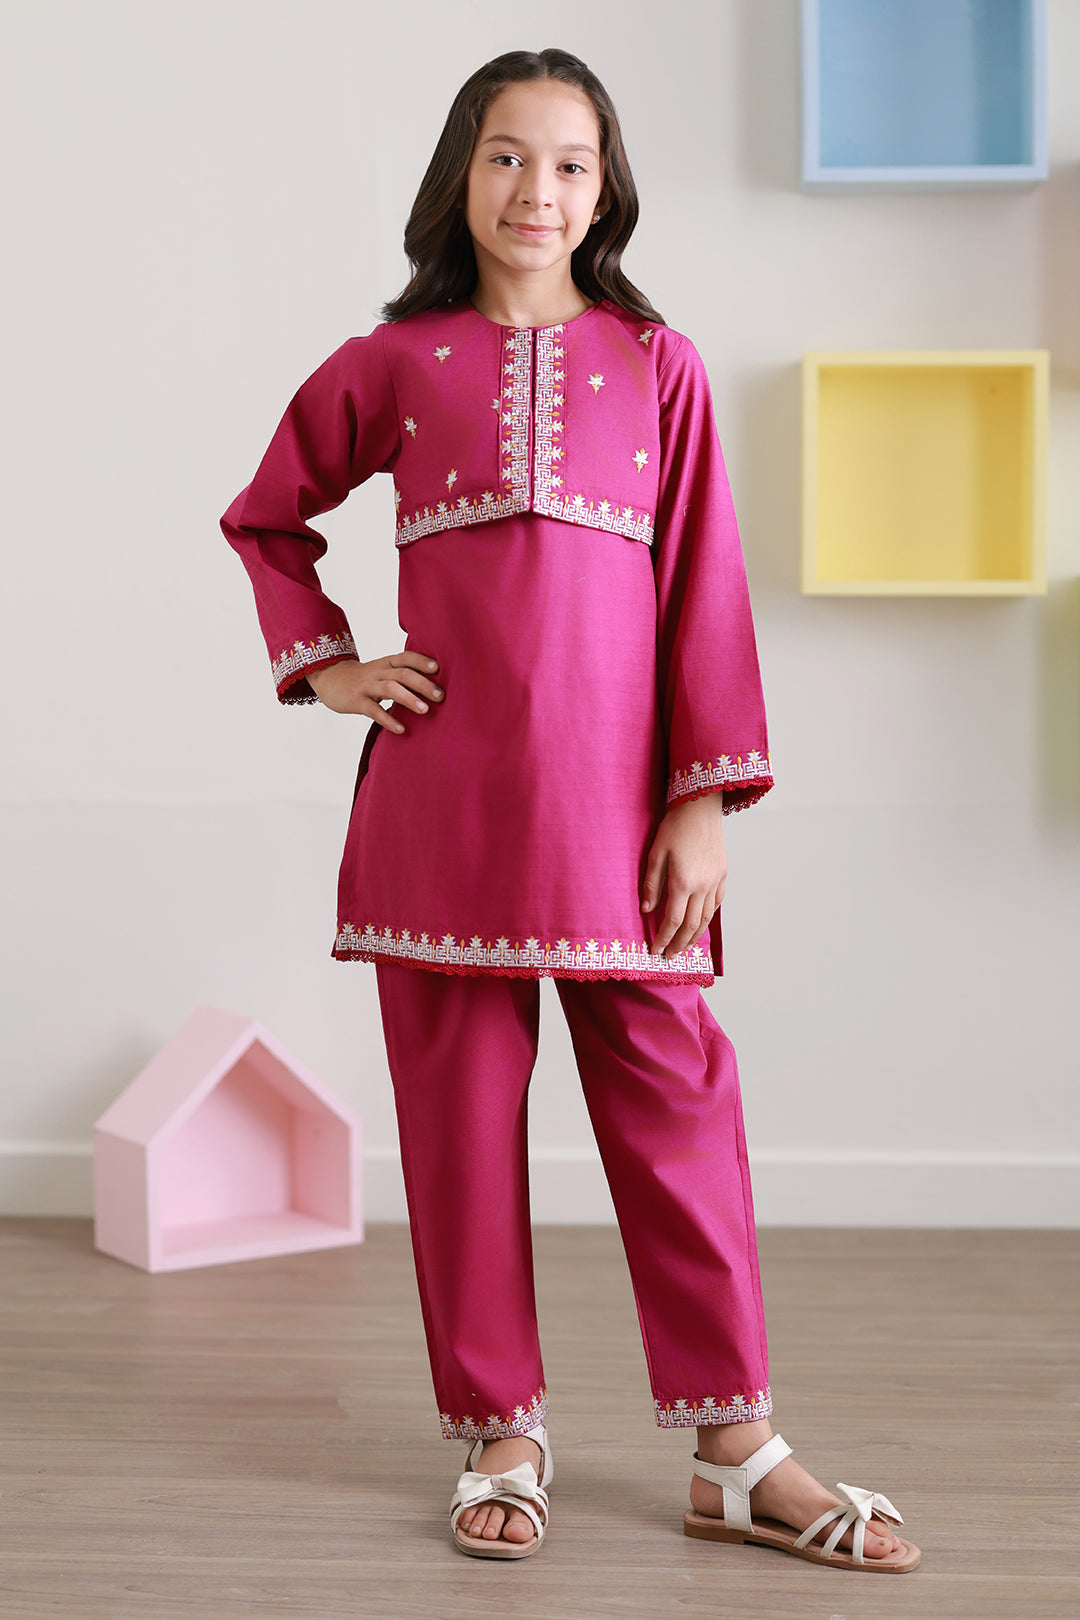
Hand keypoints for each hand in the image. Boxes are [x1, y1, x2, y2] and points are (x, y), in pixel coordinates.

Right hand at [307, 651, 443, 731]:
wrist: (330, 678)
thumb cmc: (365, 678)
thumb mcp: (382, 671)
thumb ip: (402, 676)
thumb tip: (434, 686)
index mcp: (386, 663)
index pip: (406, 657)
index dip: (422, 661)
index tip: (438, 669)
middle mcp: (378, 672)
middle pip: (403, 673)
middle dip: (423, 684)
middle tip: (441, 696)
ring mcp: (367, 686)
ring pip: (390, 689)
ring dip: (409, 698)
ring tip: (425, 710)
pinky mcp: (356, 701)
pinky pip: (374, 711)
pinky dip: (388, 720)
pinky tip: (401, 729)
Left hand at [641, 793, 726, 957]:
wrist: (700, 807)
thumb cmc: (675, 827)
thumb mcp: (656, 853)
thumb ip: (651, 884)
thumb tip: (646, 910)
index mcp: (683, 881)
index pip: (673, 920)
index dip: (663, 938)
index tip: (655, 950)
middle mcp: (702, 885)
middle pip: (691, 925)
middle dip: (679, 944)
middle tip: (669, 956)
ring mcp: (715, 880)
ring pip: (706, 917)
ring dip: (695, 936)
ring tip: (684, 947)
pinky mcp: (723, 874)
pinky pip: (716, 903)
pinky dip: (707, 917)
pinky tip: (700, 924)